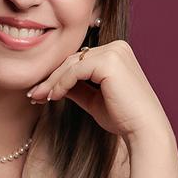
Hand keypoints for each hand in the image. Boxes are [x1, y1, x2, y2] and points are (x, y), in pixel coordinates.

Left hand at [26, 37, 170, 142]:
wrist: (144, 130)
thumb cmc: (123, 118)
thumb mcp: (94, 100)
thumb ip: (76, 89)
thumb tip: (53, 86)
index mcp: (116, 53)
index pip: (80, 60)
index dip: (58, 76)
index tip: (40, 92)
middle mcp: (117, 47)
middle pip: (74, 59)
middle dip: (51, 78)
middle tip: (33, 95)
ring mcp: (114, 52)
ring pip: (72, 64)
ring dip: (52, 82)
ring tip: (38, 97)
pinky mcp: (109, 61)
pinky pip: (76, 71)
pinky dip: (61, 84)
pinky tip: (53, 97)